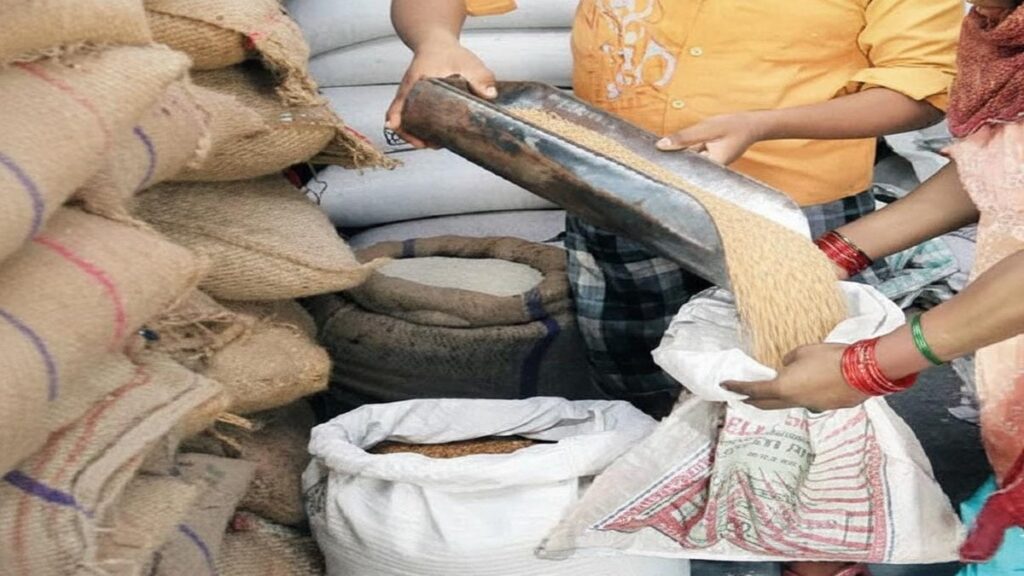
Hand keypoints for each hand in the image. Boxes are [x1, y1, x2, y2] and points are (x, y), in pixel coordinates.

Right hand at [385, 40, 497, 147]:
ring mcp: (412, 100)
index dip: (396, 117)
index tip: (397, 126)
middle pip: (400, 118)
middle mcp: (408, 92)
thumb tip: (490, 95)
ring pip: (406, 122)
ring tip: (435, 144)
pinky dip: (421, 132)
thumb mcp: (468, 62)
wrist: (437, 45)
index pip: (399, 102)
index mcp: (415, 81)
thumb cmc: (449, 53)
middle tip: (429, 144)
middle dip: (411, 134)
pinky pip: (413, 121)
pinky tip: (436, 139)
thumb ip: (481, 77)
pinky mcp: (418, 105)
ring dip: (417, 136)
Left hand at [656, 111, 772, 164]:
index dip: (666, 167)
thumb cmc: (733, 126)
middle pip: (683, 168)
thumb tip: (660, 146)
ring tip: (657, 152)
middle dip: (670, 161)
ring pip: (687, 162)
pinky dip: (685, 151)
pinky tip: (674, 147)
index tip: (651, 163)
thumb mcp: (706, 129)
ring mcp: (709, 166)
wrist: (752, 125)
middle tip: (650, 156)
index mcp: (710, 168)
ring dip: (677, 155)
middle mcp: (710, 171)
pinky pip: (692, 157)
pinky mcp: (709, 160)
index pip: (682, 171)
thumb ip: (683, 138)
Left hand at [722, 343, 868, 411]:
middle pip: (767, 404)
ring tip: (769, 394)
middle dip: (752, 400)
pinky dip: (799, 397)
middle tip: (742, 396)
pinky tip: (804, 388)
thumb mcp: (802, 352)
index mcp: (783, 388)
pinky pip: (807, 402)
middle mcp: (794, 402)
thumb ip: (789, 361)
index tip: (725, 386)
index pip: (753, 390)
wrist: (863, 371)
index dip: (737, 387)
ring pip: (787, 405)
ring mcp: (811, 407)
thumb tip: (786, 367)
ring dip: (775, 400)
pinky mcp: (826, 407)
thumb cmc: (830, 357)